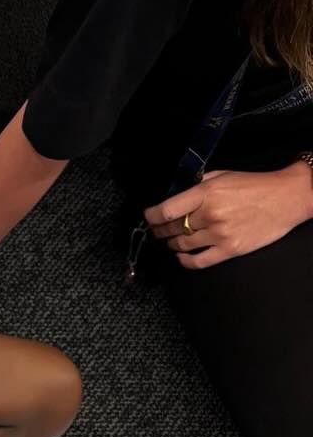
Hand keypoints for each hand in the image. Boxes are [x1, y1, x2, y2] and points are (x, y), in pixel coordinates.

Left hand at [144, 165, 312, 269]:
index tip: (148, 217)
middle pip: (172, 228)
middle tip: (157, 230)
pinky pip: (198, 261)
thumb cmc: (256, 185)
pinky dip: (185, 260)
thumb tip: (176, 195)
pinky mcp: (230, 249)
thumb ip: (198, 185)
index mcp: (206, 193)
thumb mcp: (223, 175)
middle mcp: (210, 214)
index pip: (166, 210)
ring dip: (171, 243)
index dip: (151, 216)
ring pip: (182, 244)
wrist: (287, 198)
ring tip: (170, 240)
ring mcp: (220, 234)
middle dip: (160, 230)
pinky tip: (181, 256)